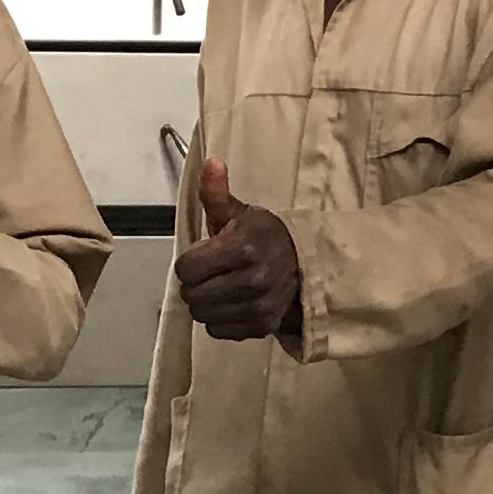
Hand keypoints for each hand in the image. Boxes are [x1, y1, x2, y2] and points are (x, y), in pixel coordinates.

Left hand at [175, 157, 303, 344]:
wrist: (307, 264)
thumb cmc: (265, 236)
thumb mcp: (241, 213)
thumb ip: (217, 193)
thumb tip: (211, 163)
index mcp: (242, 247)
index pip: (185, 268)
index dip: (189, 260)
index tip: (203, 254)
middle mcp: (251, 280)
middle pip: (191, 294)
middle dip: (195, 282)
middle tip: (210, 273)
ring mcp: (258, 306)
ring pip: (201, 315)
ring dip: (205, 302)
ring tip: (219, 287)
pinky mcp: (261, 326)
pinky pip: (217, 330)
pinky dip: (219, 319)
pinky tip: (232, 302)